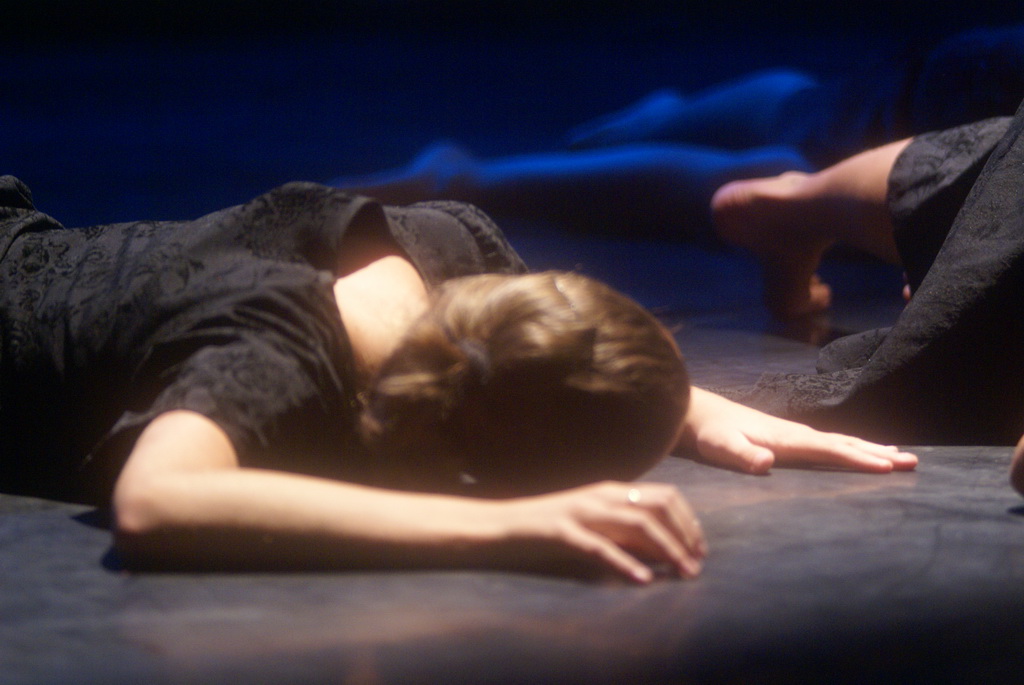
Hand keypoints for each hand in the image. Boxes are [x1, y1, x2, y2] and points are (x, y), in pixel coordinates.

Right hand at [497, 481, 705, 583]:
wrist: (501, 524)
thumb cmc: (550, 527)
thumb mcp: (593, 521)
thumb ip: (624, 529)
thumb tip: (663, 548)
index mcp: (610, 490)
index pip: (664, 496)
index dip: (689, 521)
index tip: (700, 548)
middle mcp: (600, 496)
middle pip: (658, 507)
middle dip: (685, 535)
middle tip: (696, 564)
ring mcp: (581, 512)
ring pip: (637, 525)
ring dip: (666, 550)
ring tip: (683, 572)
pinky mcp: (562, 532)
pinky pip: (599, 547)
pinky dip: (625, 563)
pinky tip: (643, 580)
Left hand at [679, 388, 917, 474]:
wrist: (700, 414)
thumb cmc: (709, 434)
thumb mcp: (722, 446)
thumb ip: (742, 454)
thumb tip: (765, 462)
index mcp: (788, 439)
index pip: (830, 450)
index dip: (859, 459)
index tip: (888, 467)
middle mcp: (797, 434)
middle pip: (845, 444)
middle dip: (878, 454)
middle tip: (912, 462)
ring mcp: (795, 434)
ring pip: (841, 442)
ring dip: (871, 449)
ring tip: (900, 456)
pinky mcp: (790, 437)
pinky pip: (830, 443)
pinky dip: (852, 447)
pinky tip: (860, 450)